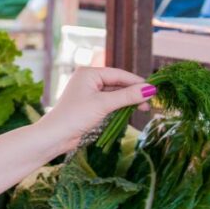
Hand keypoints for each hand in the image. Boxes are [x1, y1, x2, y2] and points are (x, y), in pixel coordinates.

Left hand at [35, 66, 153, 157]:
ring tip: (144, 108)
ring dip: (128, 101)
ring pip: (114, 94)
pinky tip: (130, 112)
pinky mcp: (89, 105)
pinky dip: (119, 106)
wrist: (55, 135)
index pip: (119, 74)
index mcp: (89, 73)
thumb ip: (127, 96)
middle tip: (150, 102)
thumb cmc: (76, 116)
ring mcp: (88, 92)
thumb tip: (150, 90)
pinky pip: (109, 102)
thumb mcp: (104, 104)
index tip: (154, 90)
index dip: (137, 82)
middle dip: (133, 92)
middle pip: (117, 83)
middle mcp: (88, 79)